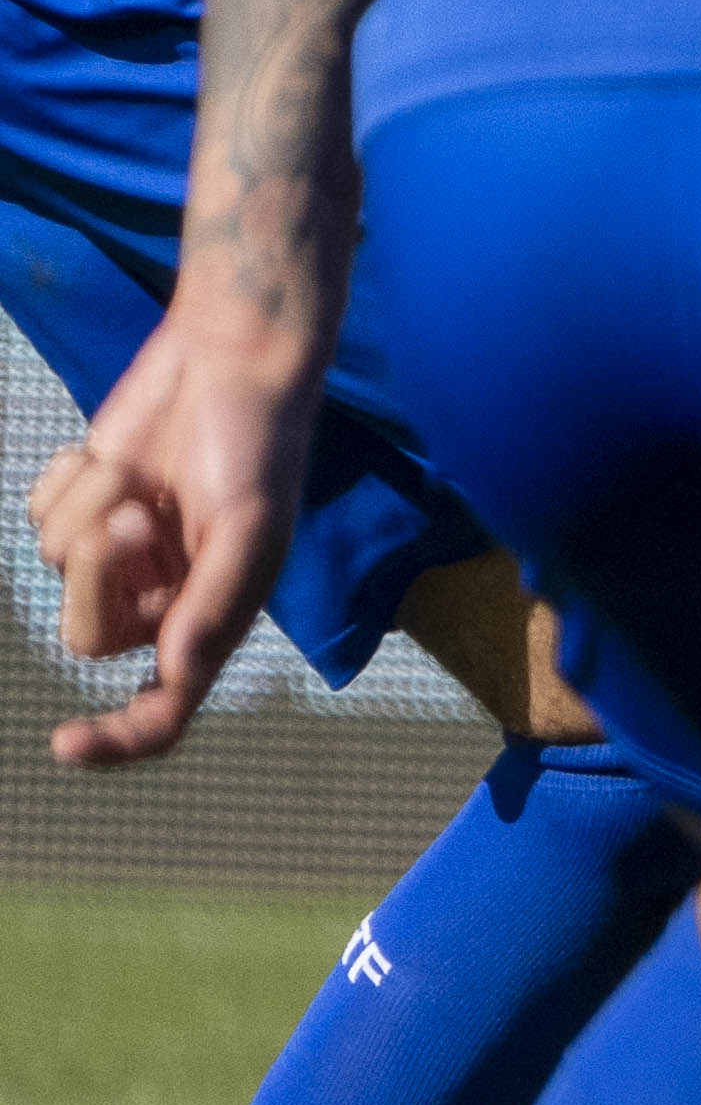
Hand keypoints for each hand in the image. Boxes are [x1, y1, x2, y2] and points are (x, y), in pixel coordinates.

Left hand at [34, 274, 320, 767]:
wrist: (228, 362)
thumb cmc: (257, 446)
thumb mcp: (251, 527)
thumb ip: (217, 605)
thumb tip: (177, 675)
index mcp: (212, 616)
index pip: (164, 705)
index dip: (120, 737)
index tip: (66, 743)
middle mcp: (161, 596)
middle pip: (90, 633)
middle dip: (98, 576)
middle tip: (132, 516)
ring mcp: (117, 554)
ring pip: (58, 565)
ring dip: (90, 510)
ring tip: (138, 473)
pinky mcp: (81, 506)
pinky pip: (39, 516)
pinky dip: (71, 482)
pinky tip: (114, 455)